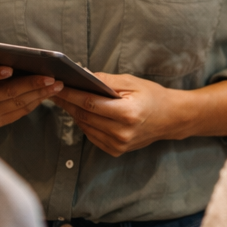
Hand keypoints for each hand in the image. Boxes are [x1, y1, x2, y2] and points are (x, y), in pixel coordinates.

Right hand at [0, 57, 63, 126]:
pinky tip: (48, 93)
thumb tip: (22, 53)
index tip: (9, 69)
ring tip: (57, 85)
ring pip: (17, 103)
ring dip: (40, 93)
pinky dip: (36, 101)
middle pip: (6, 92)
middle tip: (51, 77)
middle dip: (31, 84)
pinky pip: (21, 111)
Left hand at [52, 73, 186, 156]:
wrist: (171, 118)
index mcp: (127, 113)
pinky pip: (92, 136)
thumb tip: (83, 76)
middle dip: (68, 103)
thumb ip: (106, 80)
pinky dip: (85, 124)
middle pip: (85, 116)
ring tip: (66, 100)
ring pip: (86, 127)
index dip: (71, 94)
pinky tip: (82, 113)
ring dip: (74, 113)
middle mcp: (122, 132)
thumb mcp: (132, 82)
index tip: (58, 86)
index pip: (90, 103)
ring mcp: (119, 144)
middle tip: (55, 91)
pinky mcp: (116, 151)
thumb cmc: (152, 96)